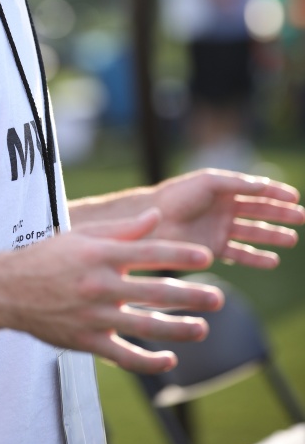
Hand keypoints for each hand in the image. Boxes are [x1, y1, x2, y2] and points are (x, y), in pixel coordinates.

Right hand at [0, 210, 224, 373]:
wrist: (8, 289)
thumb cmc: (47, 257)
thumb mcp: (82, 235)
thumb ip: (122, 228)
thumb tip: (157, 217)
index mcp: (99, 254)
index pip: (148, 253)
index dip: (180, 255)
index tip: (206, 257)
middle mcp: (99, 284)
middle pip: (154, 292)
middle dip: (190, 296)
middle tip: (218, 298)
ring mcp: (94, 315)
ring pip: (145, 326)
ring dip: (178, 329)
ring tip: (203, 328)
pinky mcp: (86, 341)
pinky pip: (124, 355)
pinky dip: (149, 361)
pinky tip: (170, 359)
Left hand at [152, 169, 303, 267]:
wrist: (153, 222)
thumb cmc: (177, 196)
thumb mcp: (208, 183)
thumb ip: (237, 184)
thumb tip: (265, 186)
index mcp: (223, 188)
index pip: (255, 190)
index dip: (276, 193)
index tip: (295, 197)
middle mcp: (224, 208)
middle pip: (259, 211)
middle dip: (281, 214)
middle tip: (302, 217)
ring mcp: (220, 228)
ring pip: (253, 233)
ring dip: (273, 236)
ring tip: (292, 239)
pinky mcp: (214, 248)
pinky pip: (240, 253)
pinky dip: (256, 257)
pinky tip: (272, 260)